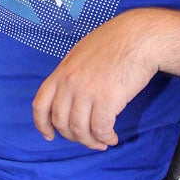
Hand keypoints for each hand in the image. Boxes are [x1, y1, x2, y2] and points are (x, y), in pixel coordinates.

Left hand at [31, 12, 158, 150]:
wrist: (139, 37)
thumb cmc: (116, 42)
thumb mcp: (83, 53)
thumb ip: (73, 74)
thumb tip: (71, 96)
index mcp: (62, 71)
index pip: (40, 103)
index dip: (42, 124)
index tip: (49, 135)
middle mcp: (70, 83)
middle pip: (61, 122)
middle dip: (73, 137)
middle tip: (87, 139)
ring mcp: (87, 91)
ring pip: (80, 129)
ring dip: (91, 141)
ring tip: (103, 142)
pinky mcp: (106, 99)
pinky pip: (100, 129)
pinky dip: (105, 138)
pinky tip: (112, 138)